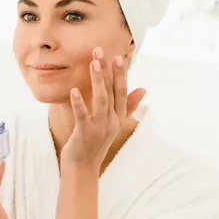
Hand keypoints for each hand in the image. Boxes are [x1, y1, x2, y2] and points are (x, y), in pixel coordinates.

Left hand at [61, 47, 145, 170]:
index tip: (119, 56)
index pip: (121, 91)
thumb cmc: (95, 143)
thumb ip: (128, 106)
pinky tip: (74, 90)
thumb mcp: (114, 123)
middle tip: (102, 51)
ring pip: (101, 100)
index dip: (120, 74)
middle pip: (112, 92)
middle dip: (108, 71)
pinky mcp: (85, 134)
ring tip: (93, 63)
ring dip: (97, 80)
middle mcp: (112, 121)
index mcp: (118, 116)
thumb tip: (143, 89)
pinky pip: (82, 116)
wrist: (83, 167)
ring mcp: (100, 128)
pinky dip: (79, 103)